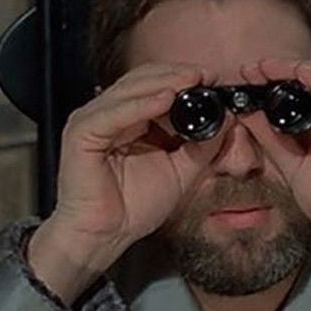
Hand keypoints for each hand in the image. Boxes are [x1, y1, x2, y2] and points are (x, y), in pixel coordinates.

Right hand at [28, 63, 218, 302]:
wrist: (105, 236)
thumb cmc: (133, 206)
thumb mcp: (181, 171)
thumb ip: (203, 146)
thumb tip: (228, 120)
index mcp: (130, 119)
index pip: (157, 85)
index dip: (185, 79)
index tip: (214, 80)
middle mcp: (110, 113)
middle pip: (144, 80)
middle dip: (178, 75)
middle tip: (207, 75)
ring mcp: (93, 120)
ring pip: (130, 90)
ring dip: (164, 82)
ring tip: (192, 79)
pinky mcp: (82, 133)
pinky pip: (114, 113)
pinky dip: (140, 105)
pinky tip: (166, 99)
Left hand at [238, 59, 310, 286]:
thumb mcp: (291, 164)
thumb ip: (270, 137)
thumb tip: (245, 111)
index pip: (302, 93)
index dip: (274, 82)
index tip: (246, 77)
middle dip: (282, 72)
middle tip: (252, 69)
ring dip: (299, 71)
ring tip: (270, 67)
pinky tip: (302, 74)